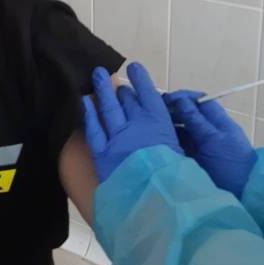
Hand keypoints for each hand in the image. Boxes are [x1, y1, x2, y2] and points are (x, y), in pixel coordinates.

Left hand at [83, 62, 182, 182]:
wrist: (156, 198)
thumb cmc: (175, 179)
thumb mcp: (180, 153)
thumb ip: (169, 140)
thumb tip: (163, 137)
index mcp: (159, 122)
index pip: (148, 93)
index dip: (140, 78)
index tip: (134, 67)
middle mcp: (136, 123)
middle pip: (126, 100)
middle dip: (120, 90)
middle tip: (114, 81)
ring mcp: (117, 136)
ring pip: (108, 108)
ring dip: (102, 91)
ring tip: (97, 76)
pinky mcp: (102, 151)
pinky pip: (93, 128)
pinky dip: (89, 114)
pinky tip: (85, 103)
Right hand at [162, 90, 256, 197]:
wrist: (241, 193)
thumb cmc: (231, 163)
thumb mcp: (213, 140)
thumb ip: (196, 120)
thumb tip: (179, 100)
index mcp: (217, 122)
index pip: (199, 101)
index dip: (183, 97)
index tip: (166, 99)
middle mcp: (207, 130)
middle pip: (188, 114)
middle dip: (172, 111)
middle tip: (153, 112)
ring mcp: (199, 145)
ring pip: (180, 129)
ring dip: (168, 126)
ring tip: (151, 126)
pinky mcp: (192, 158)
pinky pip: (178, 145)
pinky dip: (168, 141)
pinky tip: (156, 141)